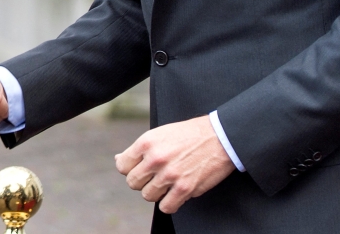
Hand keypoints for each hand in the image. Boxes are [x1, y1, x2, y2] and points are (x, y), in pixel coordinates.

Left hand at [115, 115, 234, 213]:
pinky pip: (166, 207)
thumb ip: (140, 149)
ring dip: (156, 192)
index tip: (138, 169)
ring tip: (167, 183)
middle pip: (133, 183)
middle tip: (154, 176)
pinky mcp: (185, 188)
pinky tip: (175, 193)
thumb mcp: (160, 133)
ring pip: (148, 196)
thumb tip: (120, 160)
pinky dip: (169, 203)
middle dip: (142, 181)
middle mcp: (155, 159)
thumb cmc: (189, 134)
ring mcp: (170, 174)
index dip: (129, 169)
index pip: (123, 166)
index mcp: (147, 142)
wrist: (219, 136)